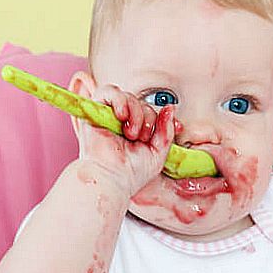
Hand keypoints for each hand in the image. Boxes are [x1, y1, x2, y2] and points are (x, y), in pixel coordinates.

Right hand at [69, 72, 176, 196]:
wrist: (112, 181)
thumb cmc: (131, 173)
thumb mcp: (158, 153)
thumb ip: (166, 131)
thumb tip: (171, 108)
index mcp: (138, 131)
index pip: (153, 112)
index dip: (165, 117)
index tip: (177, 127)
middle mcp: (123, 123)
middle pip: (142, 103)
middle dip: (148, 119)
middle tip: (143, 138)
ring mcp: (109, 117)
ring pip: (128, 96)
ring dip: (136, 112)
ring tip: (131, 132)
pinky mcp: (95, 113)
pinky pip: (108, 92)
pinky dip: (119, 100)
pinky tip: (122, 116)